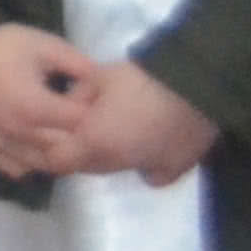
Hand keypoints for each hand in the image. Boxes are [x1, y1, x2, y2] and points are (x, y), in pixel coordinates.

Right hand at [0, 24, 100, 178]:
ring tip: (58, 132)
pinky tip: (33, 144)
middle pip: (65, 149)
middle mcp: (17, 133)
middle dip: (78, 134)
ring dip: (56, 152)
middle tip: (75, 115)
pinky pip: (15, 169)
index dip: (91, 110)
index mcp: (34, 107)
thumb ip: (80, 65)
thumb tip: (102, 84)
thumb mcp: (46, 44)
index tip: (85, 96)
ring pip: (42, 164)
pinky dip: (30, 162)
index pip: (81, 124)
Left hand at [64, 59, 223, 185]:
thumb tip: (70, 107)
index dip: (52, 149)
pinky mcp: (176, 169)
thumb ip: (77, 97)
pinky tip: (148, 143)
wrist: (198, 85)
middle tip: (89, 125)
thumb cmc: (143, 78)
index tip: (56, 133)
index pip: (58, 161)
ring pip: (117, 169)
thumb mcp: (98, 78)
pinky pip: (151, 172)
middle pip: (87, 166)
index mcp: (93, 142)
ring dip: (112, 155)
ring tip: (120, 128)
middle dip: (82, 150)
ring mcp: (148, 169)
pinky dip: (145, 162)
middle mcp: (117, 162)